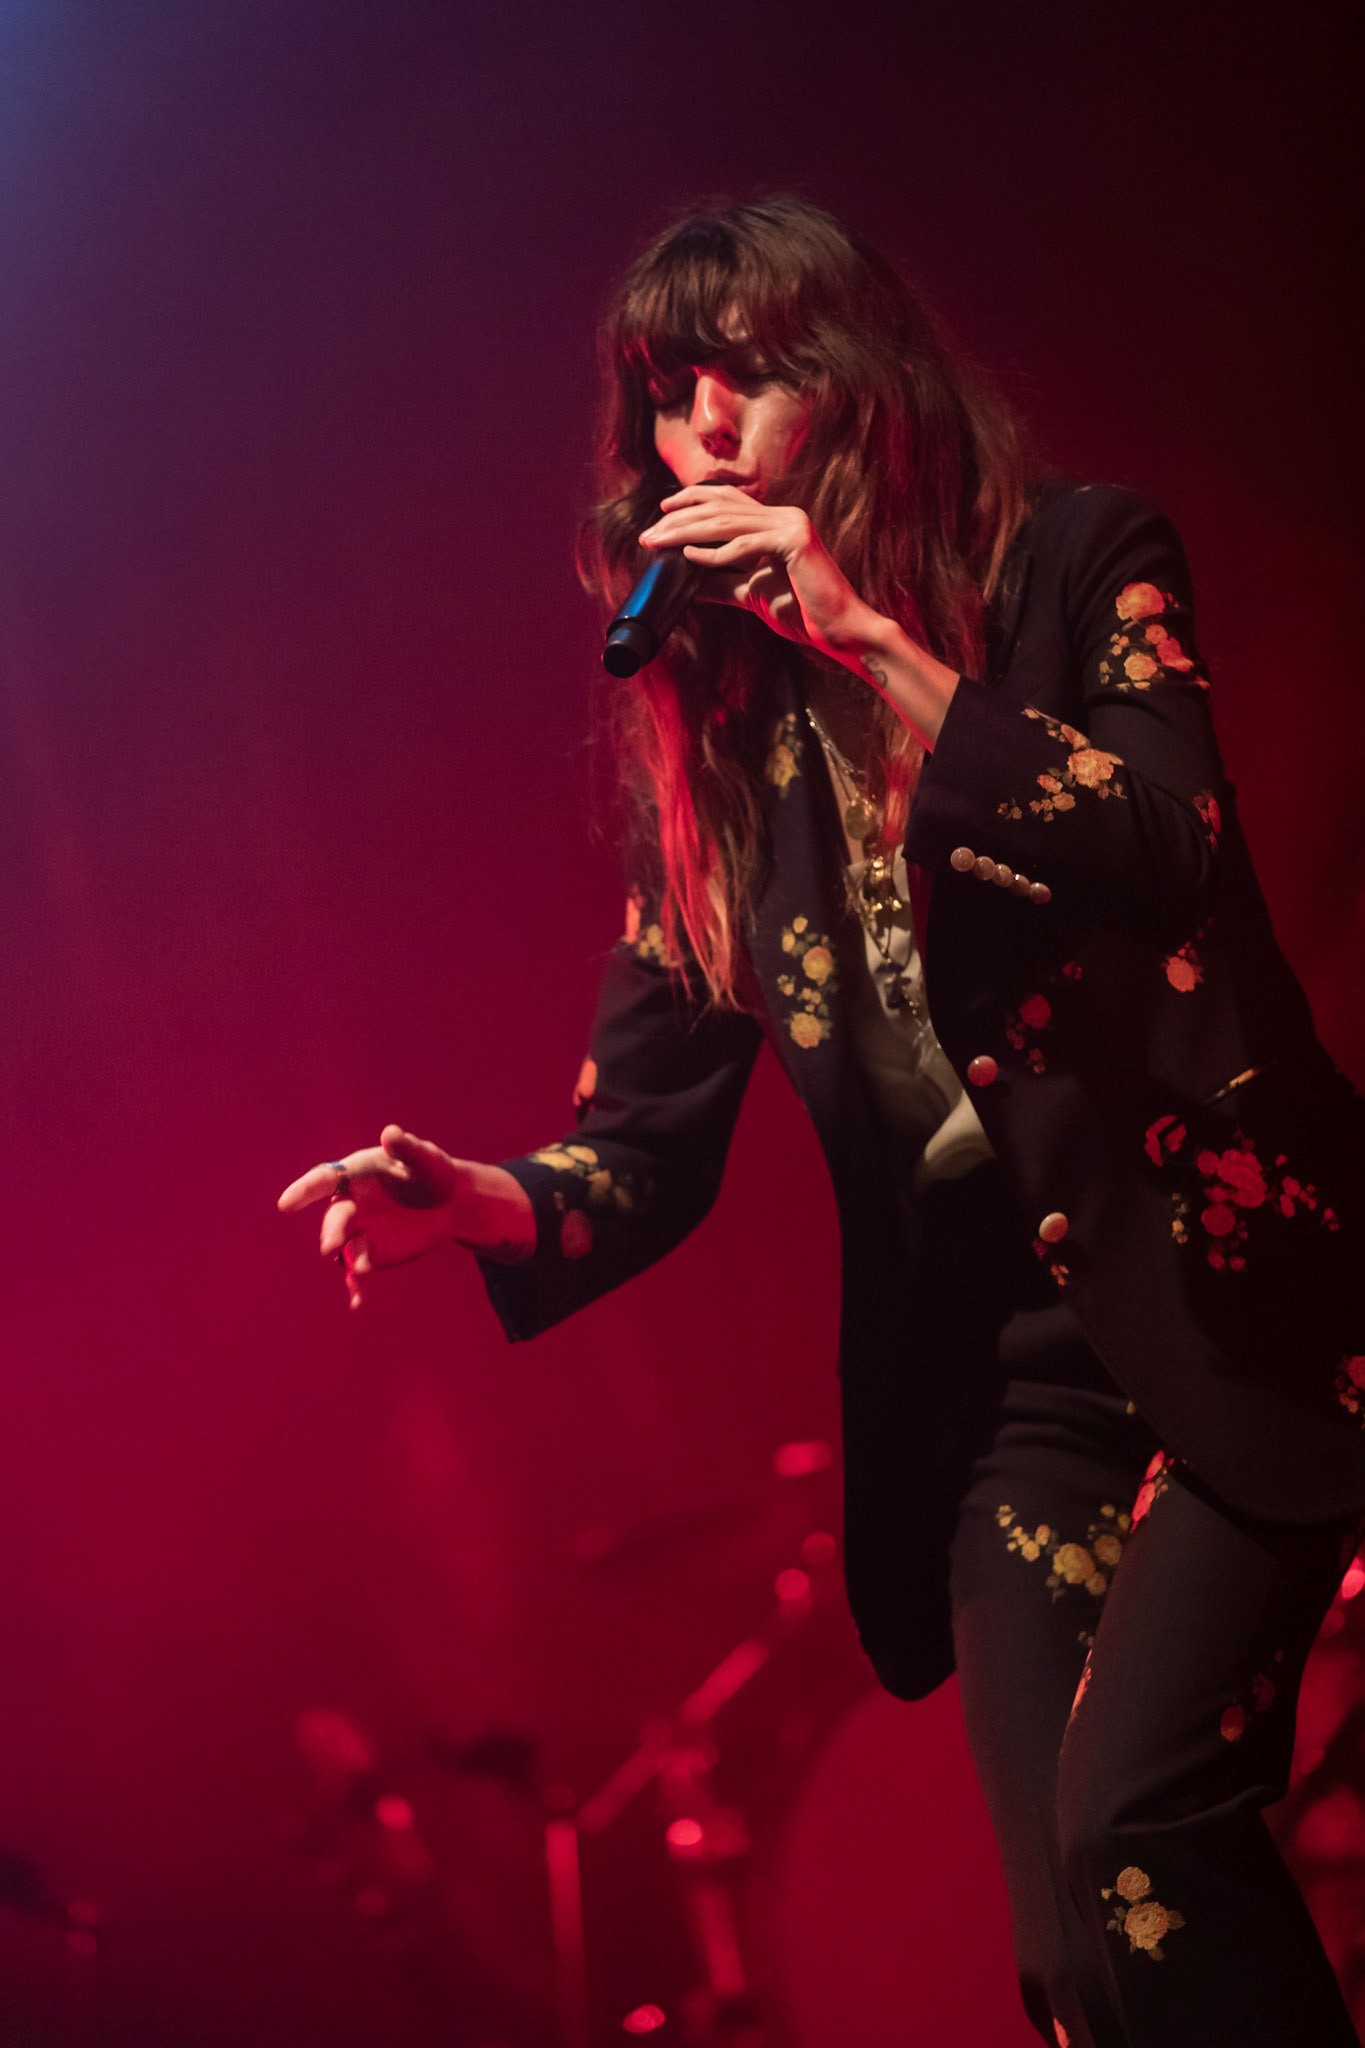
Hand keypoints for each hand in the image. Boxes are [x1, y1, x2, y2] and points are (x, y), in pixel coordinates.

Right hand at [277, 1125, 533, 1308]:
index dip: (304, 1191)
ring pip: (342, 1245)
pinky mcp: (372, 1253)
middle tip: (330, 1246)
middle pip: (335, 1217)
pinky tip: (357, 1302)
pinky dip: (356, 1286)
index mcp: (355, 1173)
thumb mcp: (424, 1157)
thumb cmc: (430, 1170)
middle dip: (332, 1230)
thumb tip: (390, 1133)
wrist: (448, 1201)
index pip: (324, 1179)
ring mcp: (358, 1230)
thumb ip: (406, 1148)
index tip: (286, 1204)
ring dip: (343, 1257)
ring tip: (358, 1270)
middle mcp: (350, 1203)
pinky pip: (358, 1271)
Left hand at [638, 485, 959, 746]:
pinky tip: (690, 558)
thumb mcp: (751, 593)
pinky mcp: (795, 542)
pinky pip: (746, 545)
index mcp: (776, 522)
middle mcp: (784, 516)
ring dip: (687, 533)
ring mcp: (791, 525)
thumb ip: (721, 583)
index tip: (662, 511)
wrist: (839, 631)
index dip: (692, 500)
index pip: (728, 500)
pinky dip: (715, 553)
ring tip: (659, 543)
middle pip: (721, 508)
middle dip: (680, 519)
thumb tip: (686, 581)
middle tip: (649, 534)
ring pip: (728, 522)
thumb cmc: (801, 612)